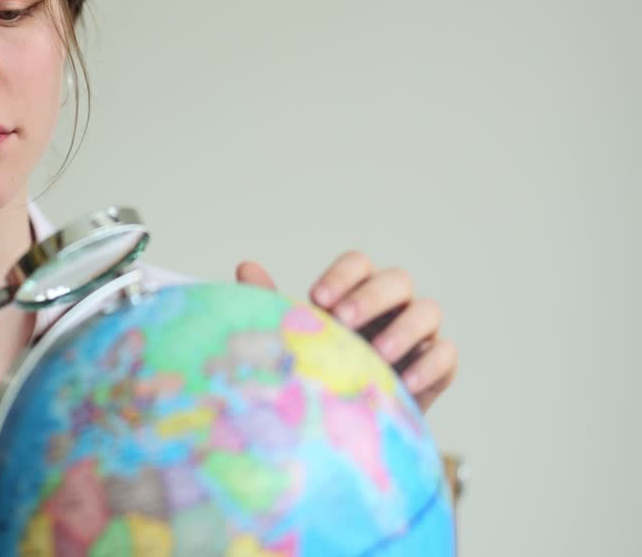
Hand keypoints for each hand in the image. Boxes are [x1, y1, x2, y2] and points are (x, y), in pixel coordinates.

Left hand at [236, 252, 456, 410]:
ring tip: (376, 355)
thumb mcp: (295, 340)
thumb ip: (274, 304)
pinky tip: (404, 383)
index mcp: (356, 292)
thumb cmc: (317, 372)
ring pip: (429, 311)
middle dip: (371, 297)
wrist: (342, 428)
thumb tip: (246, 267)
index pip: (359, 264)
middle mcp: (391, 307)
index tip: (316, 299)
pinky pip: (447, 354)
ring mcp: (419, 334)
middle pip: (397, 280)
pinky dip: (430, 366)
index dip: (342, 276)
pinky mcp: (438, 367)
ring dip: (404, 329)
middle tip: (342, 322)